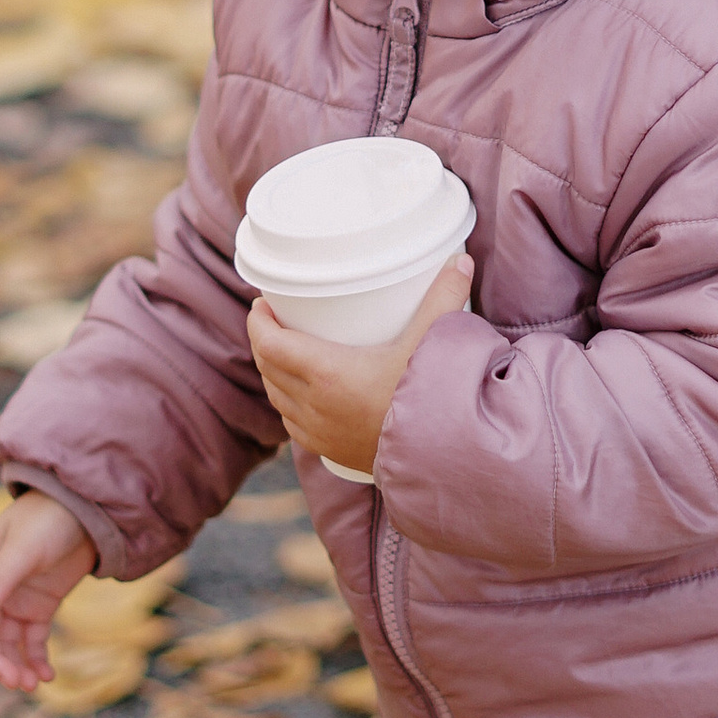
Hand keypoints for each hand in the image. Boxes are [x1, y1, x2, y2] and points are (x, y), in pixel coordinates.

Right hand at [0, 488, 98, 690]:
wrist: (89, 507)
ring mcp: (15, 599)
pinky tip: (47, 676)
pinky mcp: (40, 607)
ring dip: (15, 665)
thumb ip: (0, 578)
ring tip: (32, 685)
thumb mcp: (25, 546)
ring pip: (5, 642)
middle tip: (15, 682)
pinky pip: (31, 641)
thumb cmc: (50, 517)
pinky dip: (36, 660)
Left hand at [247, 253, 472, 477]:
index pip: (269, 344)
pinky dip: (287, 402)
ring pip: (276, 396)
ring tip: (284, 350)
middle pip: (267, 367)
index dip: (257, 322)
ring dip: (273, 372)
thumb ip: (444, 297)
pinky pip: (291, 423)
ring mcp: (319, 431)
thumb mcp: (433, 341)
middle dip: (264, 341)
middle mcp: (314, 403)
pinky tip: (298, 394)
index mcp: (327, 372)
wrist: (440, 456)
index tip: (262, 304)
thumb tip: (460, 261)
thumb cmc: (431, 399)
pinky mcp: (329, 450)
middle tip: (274, 319)